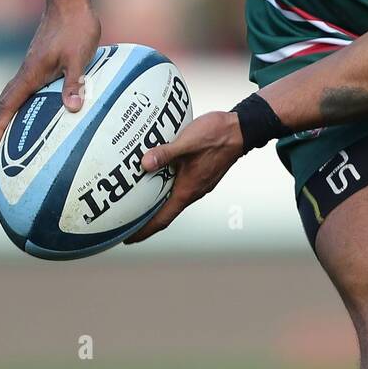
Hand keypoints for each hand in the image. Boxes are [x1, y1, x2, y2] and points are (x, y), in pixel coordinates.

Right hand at [0, 0, 100, 147]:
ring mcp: (34, 62)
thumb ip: (74, 82)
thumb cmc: (74, 27)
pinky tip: (44, 100)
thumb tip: (72, 109)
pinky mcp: (42, 56)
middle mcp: (28, 69)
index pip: (8, 103)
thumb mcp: (78, 57)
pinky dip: (29, 95)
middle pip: (8, 99)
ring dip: (16, 108)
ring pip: (19, 89)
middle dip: (3, 120)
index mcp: (32, 73)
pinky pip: (30, 81)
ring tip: (22, 127)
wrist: (69, 0)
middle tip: (3, 141)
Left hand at [123, 111, 244, 243]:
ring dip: (156, 202)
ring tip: (138, 199)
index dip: (144, 231)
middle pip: (166, 213)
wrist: (241, 130)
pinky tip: (158, 175)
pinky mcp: (201, 174)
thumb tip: (145, 163)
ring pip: (173, 199)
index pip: (163, 219)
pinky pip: (179, 187)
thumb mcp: (188, 142)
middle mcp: (193, 191)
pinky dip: (165, 187)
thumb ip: (166, 153)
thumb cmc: (218, 136)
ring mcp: (198, 183)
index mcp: (188, 189)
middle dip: (146, 219)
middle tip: (126, 220)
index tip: (128, 238)